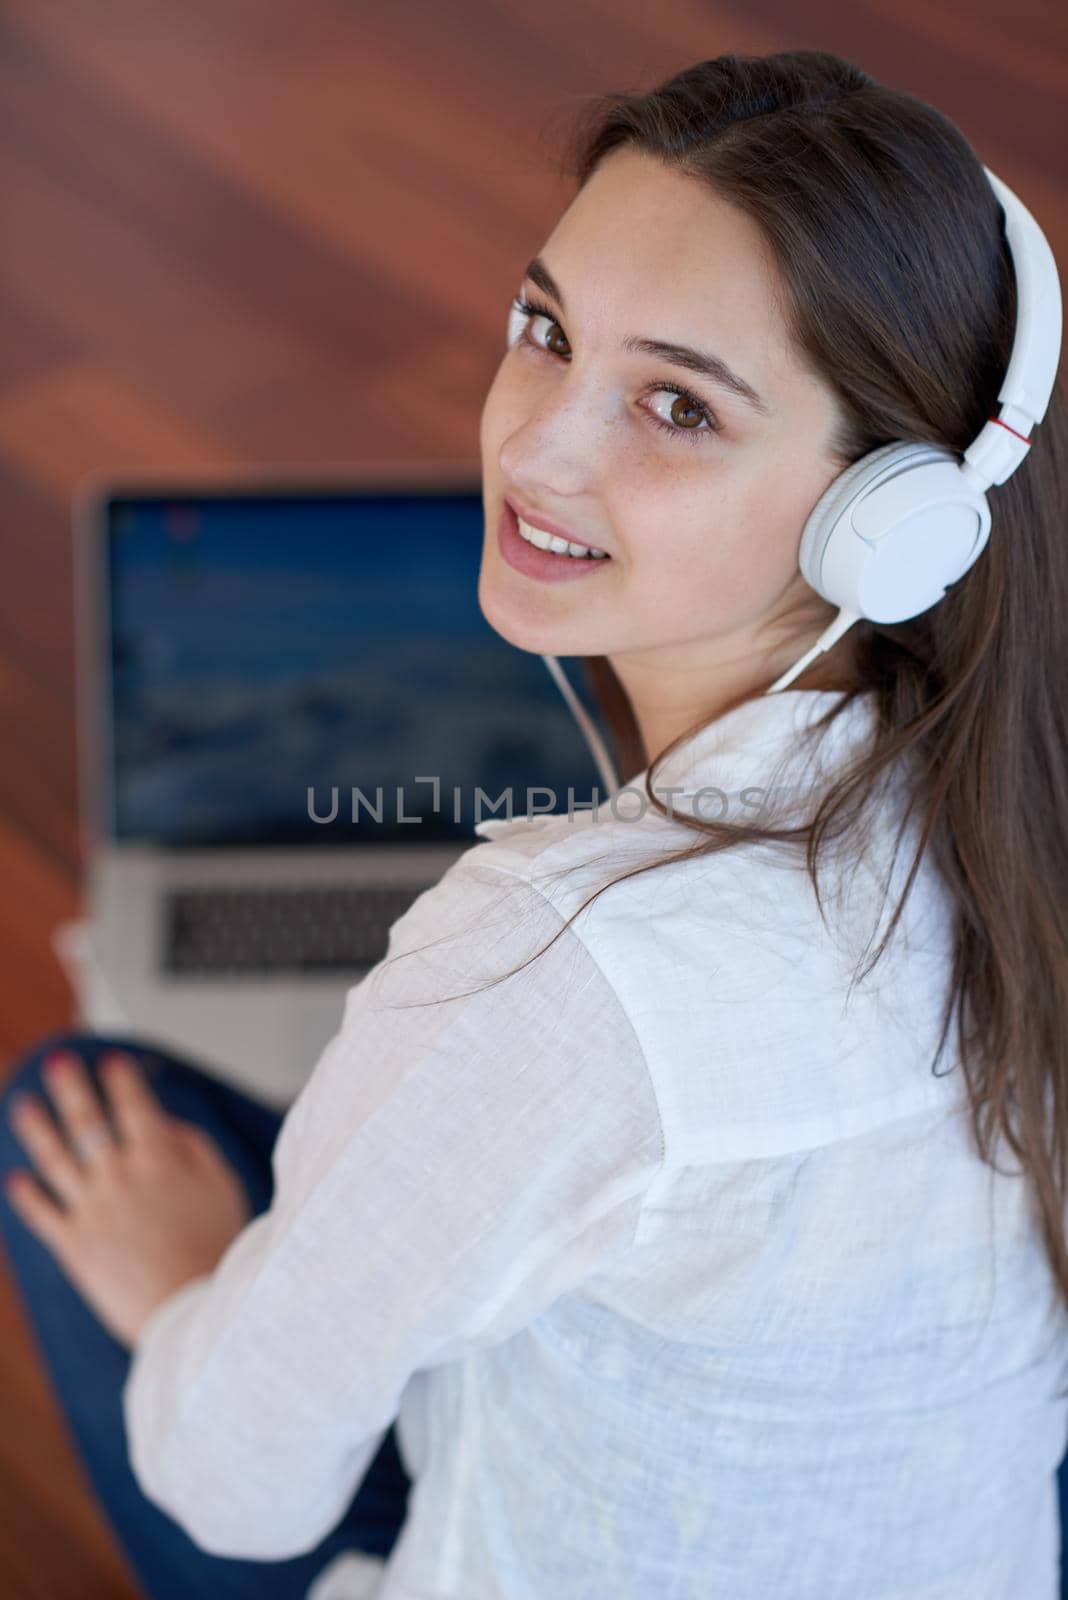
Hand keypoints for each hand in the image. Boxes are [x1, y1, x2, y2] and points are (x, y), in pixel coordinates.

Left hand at [4, 1048, 250, 1349]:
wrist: (193, 1311)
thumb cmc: (217, 1249)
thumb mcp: (224, 1186)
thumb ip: (194, 1147)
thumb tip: (164, 1124)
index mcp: (159, 1160)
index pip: (134, 1106)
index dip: (122, 1080)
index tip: (113, 1061)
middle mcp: (119, 1178)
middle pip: (87, 1122)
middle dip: (71, 1087)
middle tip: (58, 1062)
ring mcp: (92, 1211)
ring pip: (55, 1160)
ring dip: (37, 1128)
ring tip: (24, 1104)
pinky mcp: (74, 1247)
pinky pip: (42, 1214)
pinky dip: (27, 1195)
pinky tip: (17, 1179)